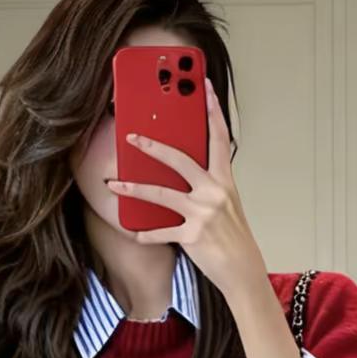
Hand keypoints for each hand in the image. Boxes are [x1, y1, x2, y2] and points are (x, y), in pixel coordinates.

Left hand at [106, 78, 265, 300]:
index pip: (219, 138)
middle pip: (180, 159)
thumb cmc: (232, 236)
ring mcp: (203, 213)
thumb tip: (183, 169)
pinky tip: (134, 232)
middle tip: (131, 136)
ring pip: (162, 194)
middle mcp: (215, 192)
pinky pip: (162, 231)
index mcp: (224, 180)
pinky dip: (146, 233)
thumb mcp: (226, 203)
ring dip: (134, 188)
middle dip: (153, 146)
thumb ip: (207, 184)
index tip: (203, 87)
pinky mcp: (193, 236)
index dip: (212, 110)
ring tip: (114, 185)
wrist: (243, 270)